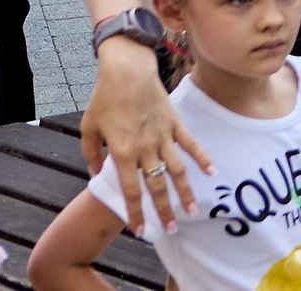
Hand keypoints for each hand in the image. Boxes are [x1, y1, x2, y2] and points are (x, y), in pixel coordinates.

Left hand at [85, 38, 213, 226]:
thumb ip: (92, 154)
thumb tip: (95, 173)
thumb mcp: (88, 128)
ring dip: (186, 191)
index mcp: (123, 151)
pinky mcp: (175, 122)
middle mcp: (146, 147)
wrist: (127, 69)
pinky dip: (202, 158)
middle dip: (165, 209)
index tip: (141, 230)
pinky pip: (191, 144)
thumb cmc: (104, 98)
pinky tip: (211, 172)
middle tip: (172, 228)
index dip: (136, 212)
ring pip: (177, 169)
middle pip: (157, 185)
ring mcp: (163, 135)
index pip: (131, 190)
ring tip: (194, 209)